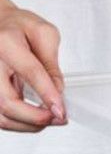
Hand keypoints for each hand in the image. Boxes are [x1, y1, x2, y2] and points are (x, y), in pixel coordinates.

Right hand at [0, 0, 66, 131]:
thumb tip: (58, 91)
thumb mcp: (43, 33)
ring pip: (2, 117)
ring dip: (30, 126)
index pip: (30, 72)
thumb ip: (52, 63)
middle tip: (59, 118)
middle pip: (8, 102)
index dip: (48, 95)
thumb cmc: (18, 28)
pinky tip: (34, 119)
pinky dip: (20, 124)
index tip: (62, 110)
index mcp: (6, 43)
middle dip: (37, 118)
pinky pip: (1, 119)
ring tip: (50, 119)